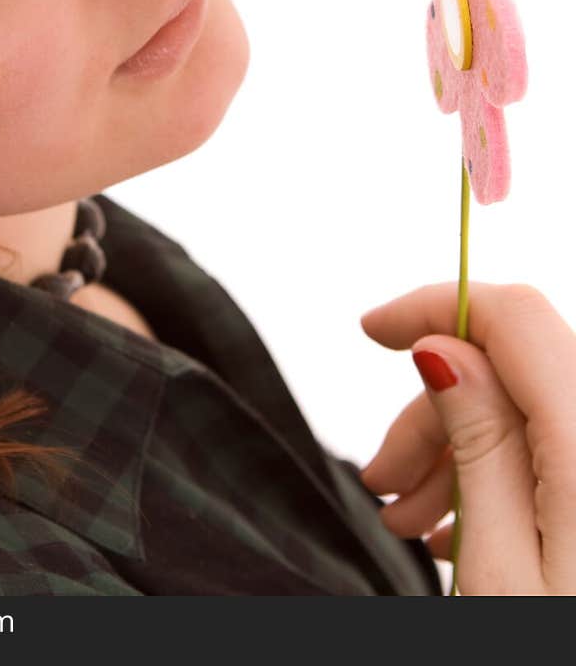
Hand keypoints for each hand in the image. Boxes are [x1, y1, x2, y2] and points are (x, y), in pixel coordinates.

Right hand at [358, 281, 575, 595]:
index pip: (516, 316)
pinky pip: (558, 448)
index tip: (376, 328)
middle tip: (383, 475)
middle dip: (435, 402)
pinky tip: (464, 528)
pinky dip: (502, 470)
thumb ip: (479, 444)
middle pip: (517, 365)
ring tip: (414, 519)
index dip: (437, 303)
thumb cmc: (560, 665)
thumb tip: (444, 347)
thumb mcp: (502, 571)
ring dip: (462, 444)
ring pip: (534, 406)